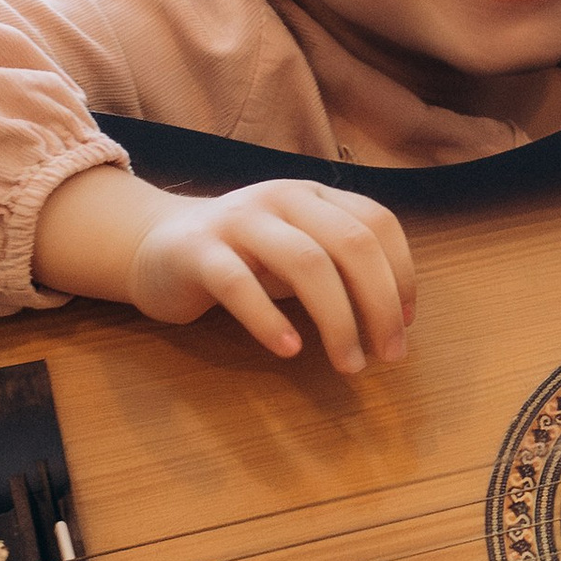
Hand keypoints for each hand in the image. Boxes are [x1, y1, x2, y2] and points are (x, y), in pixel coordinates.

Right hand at [33, 165, 415, 372]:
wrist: (154, 246)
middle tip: (390, 355)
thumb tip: (397, 318)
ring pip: (306, 262)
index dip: (402, 274)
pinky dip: (270, 320)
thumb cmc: (244, 257)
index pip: (377, 224)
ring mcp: (238, 220)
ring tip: (351, 364)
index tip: (406, 324)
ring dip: (338, 319)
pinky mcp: (197, 251)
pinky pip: (239, 284)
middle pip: (351, 244)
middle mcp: (282, 198)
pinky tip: (290, 350)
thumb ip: (342, 269)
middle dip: (380, 303)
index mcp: (314, 195)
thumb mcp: (299, 251)